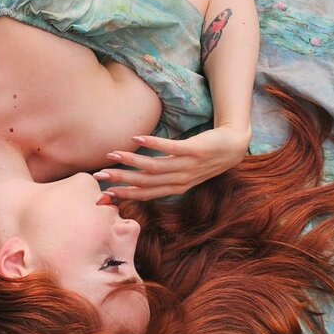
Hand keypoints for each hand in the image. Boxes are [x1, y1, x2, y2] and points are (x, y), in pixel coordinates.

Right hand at [94, 124, 251, 201]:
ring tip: (113, 155)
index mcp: (176, 187)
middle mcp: (180, 179)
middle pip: (146, 182)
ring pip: (155, 166)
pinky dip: (153, 143)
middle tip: (100, 175)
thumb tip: (137, 177)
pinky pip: (171, 147)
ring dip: (132, 161)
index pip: (145, 194)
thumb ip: (161, 177)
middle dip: (121, 179)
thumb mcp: (183, 174)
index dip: (125, 195)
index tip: (104, 194)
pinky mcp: (195, 149)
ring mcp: (188, 165)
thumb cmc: (204, 159)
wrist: (233, 146)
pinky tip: (137, 138)